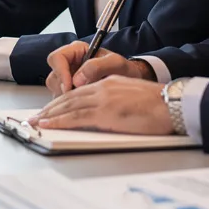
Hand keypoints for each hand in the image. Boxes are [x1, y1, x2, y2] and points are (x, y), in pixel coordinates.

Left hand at [30, 76, 172, 134]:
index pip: (79, 92)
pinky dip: (58, 121)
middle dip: (50, 108)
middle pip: (69, 97)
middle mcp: (102, 87)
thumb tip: (105, 114)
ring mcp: (103, 99)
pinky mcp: (105, 112)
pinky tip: (48, 125)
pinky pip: (75, 117)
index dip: (62, 101)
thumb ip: (115, 102)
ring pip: (68, 106)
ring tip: (36, 122)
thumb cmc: (159, 105)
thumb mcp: (132, 97)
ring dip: (49, 115)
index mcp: (109, 83)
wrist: (172, 104)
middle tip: (36, 117)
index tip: (51, 110)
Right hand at [45, 41, 155, 95]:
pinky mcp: (71, 91)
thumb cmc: (124, 69)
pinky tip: (82, 106)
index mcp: (77, 51)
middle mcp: (70, 63)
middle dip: (63, 88)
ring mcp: (69, 78)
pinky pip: (62, 99)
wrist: (130, 81)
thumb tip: (78, 78)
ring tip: (83, 101)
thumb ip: (97, 66)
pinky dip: (69, 104)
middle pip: (54, 75)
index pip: (57, 58)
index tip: (70, 86)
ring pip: (55, 89)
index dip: (61, 72)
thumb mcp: (116, 63)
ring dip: (66, 97)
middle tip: (77, 97)